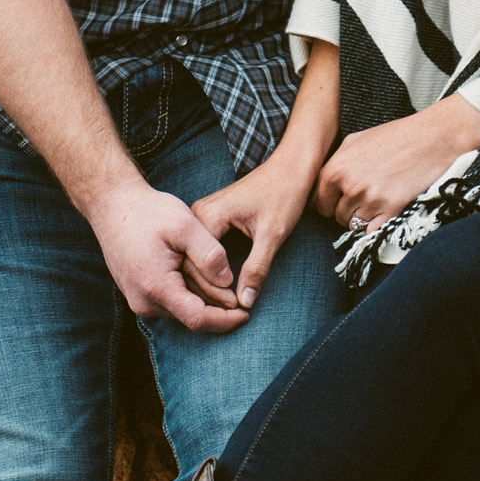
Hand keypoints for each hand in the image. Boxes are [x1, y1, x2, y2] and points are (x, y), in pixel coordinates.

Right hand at [89, 180, 247, 331]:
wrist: (112, 205)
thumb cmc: (148, 211)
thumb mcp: (185, 225)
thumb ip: (210, 255)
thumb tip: (228, 283)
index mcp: (156, 287)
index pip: (198, 319)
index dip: (226, 321)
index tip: (247, 313)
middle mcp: (144, 302)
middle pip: (191, 315)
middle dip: (217, 308)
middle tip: (241, 294)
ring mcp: (138, 299)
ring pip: (181, 308)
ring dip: (202, 298)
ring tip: (219, 277)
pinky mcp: (138, 292)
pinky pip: (169, 300)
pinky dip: (188, 291)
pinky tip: (197, 273)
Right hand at [191, 154, 317, 309]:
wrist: (289, 165)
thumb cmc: (283, 193)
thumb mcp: (272, 234)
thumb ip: (257, 268)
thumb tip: (246, 302)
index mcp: (207, 217)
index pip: (198, 267)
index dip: (215, 295)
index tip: (236, 313)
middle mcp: (196, 216)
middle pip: (190, 266)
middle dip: (208, 294)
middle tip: (231, 315)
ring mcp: (198, 218)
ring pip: (192, 261)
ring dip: (206, 285)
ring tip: (226, 308)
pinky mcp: (205, 221)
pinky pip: (198, 253)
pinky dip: (208, 273)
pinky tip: (222, 289)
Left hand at [316, 97, 479, 230]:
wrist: (432, 138)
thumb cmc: (395, 136)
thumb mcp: (355, 140)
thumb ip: (335, 162)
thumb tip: (323, 183)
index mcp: (336, 168)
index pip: (317, 200)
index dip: (327, 201)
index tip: (338, 199)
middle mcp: (349, 186)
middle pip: (334, 215)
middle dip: (345, 210)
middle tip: (362, 199)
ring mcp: (370, 200)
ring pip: (352, 225)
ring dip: (361, 218)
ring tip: (375, 202)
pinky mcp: (390, 211)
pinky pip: (370, 232)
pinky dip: (374, 227)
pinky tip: (383, 212)